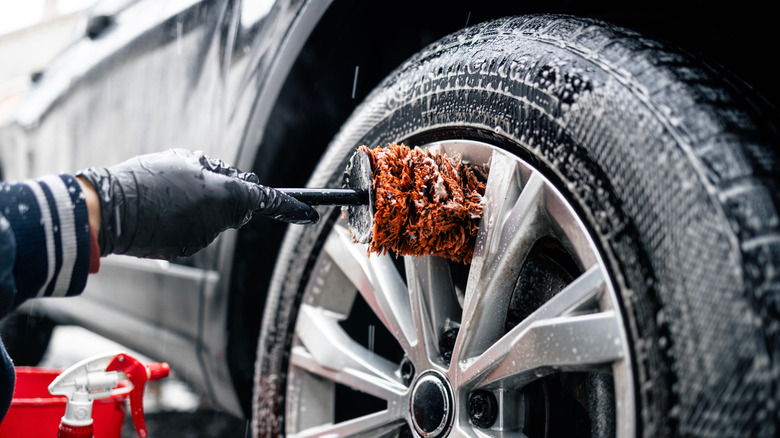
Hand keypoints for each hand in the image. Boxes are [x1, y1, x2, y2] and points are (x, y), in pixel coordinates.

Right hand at [77, 149, 317, 259]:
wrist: (110, 211)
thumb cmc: (148, 179)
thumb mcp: (185, 160)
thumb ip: (215, 170)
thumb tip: (229, 178)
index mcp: (228, 197)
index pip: (268, 201)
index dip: (291, 207)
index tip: (309, 213)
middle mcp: (221, 222)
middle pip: (234, 206)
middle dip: (221, 194)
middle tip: (191, 178)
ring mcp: (202, 239)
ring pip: (210, 218)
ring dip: (197, 205)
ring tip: (165, 192)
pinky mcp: (184, 250)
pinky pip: (191, 230)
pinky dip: (181, 219)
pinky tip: (159, 209)